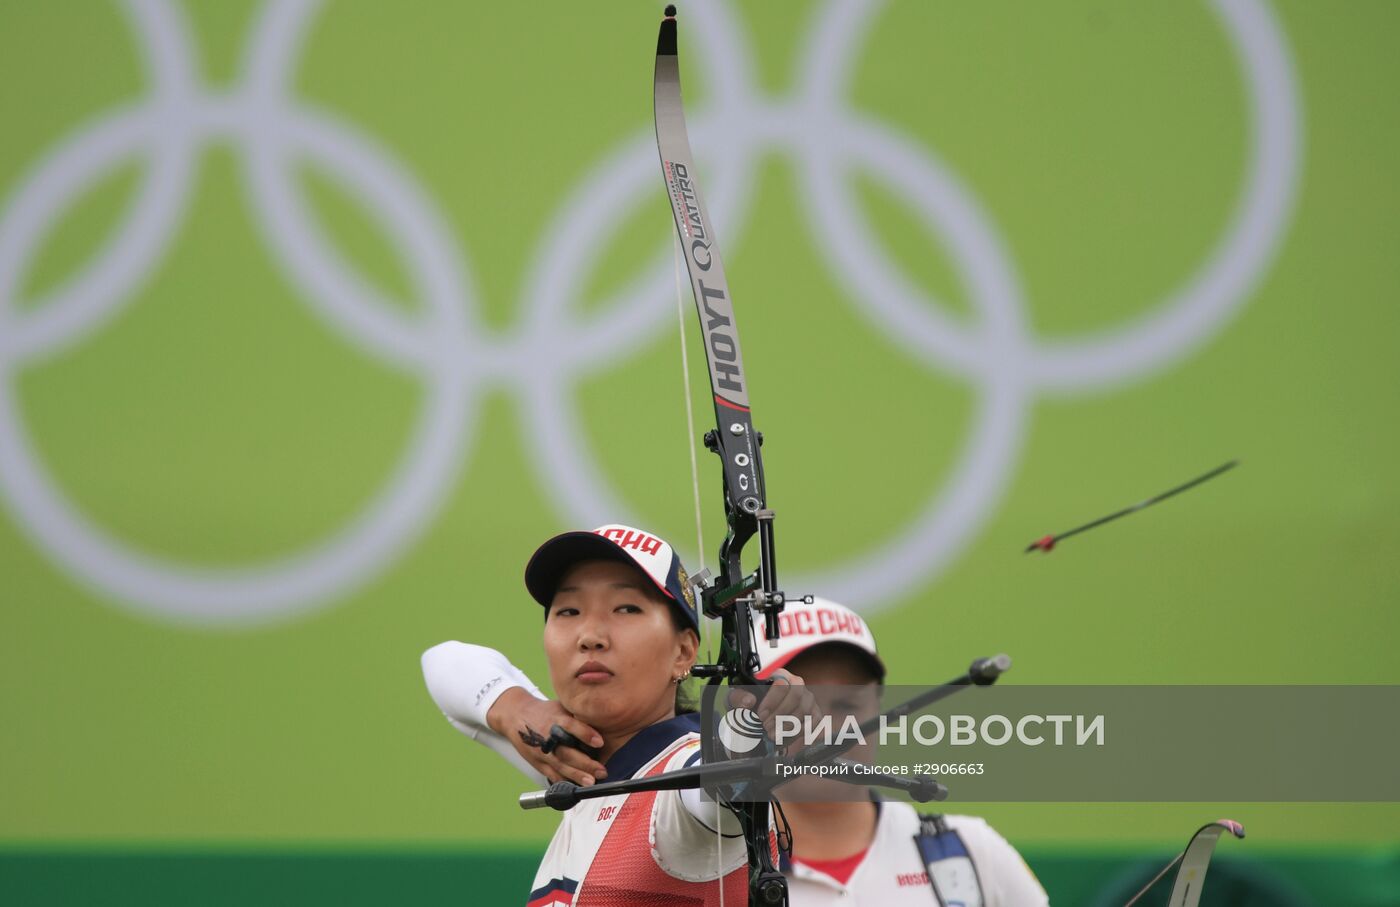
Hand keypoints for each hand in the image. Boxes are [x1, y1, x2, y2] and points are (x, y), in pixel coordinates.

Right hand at [486, 688, 607, 785]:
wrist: (516, 716)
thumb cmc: (544, 711)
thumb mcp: (561, 706)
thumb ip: (577, 715)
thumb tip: (603, 720)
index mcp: (555, 719)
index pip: (571, 726)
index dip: (585, 734)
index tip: (600, 742)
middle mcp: (547, 736)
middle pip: (566, 751)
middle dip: (585, 763)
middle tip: (601, 771)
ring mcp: (541, 752)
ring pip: (560, 766)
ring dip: (576, 776)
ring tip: (590, 782)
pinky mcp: (537, 763)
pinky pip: (551, 774)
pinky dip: (563, 782)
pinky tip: (575, 786)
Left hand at [728, 669, 822, 752]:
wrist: (759, 718)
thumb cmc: (750, 704)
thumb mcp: (739, 698)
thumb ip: (739, 698)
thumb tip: (749, 701)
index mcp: (779, 675)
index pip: (781, 684)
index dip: (772, 702)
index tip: (761, 716)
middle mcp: (797, 684)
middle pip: (797, 697)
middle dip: (782, 715)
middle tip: (767, 729)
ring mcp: (808, 699)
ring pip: (806, 711)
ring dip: (789, 727)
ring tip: (773, 736)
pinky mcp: (815, 715)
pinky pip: (813, 724)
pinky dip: (801, 734)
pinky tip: (785, 739)